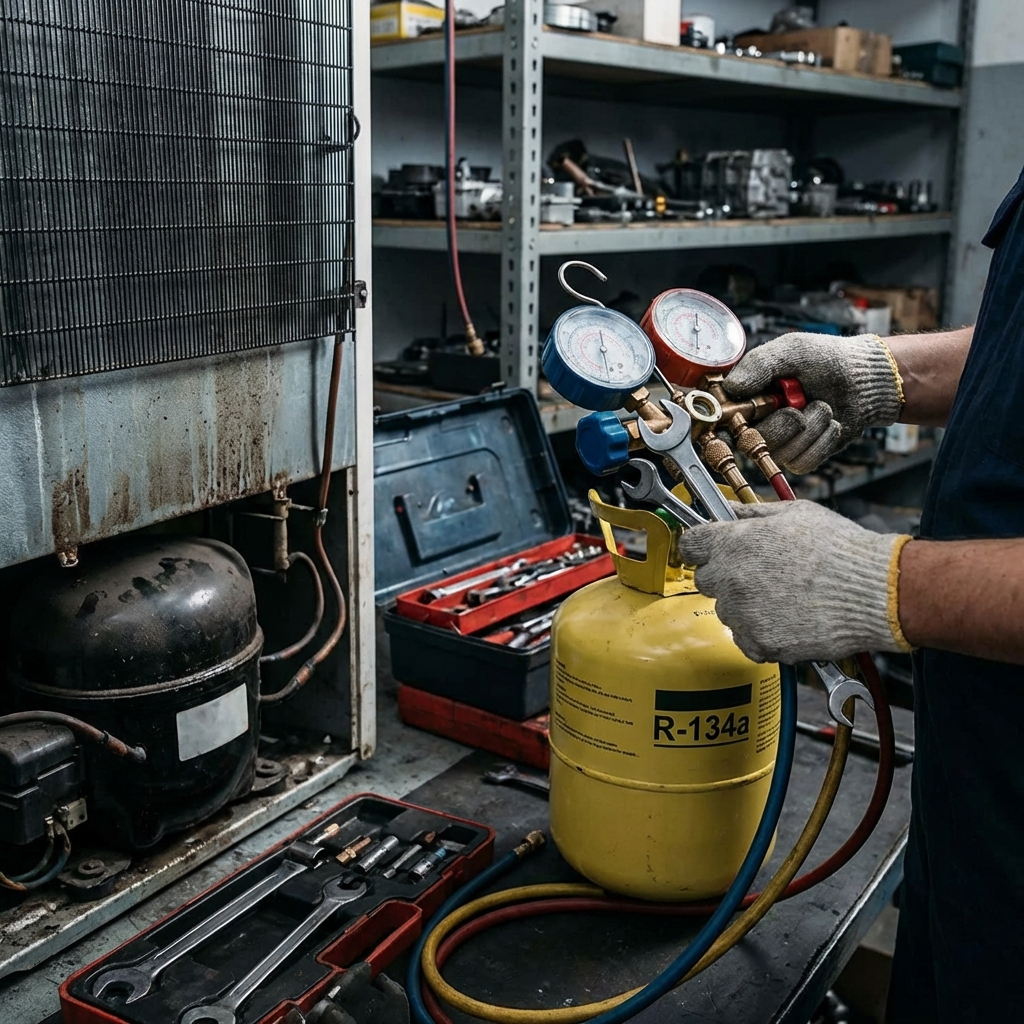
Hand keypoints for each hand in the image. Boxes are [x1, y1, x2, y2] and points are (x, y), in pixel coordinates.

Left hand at [675, 500, 912, 663]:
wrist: (874, 591)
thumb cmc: (839, 549)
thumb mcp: (793, 513)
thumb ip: (750, 512)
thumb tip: (725, 509)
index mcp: (735, 543)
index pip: (691, 545)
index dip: (702, 546)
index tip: (710, 549)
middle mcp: (732, 579)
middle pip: (706, 580)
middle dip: (726, 575)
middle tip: (760, 573)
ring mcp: (744, 614)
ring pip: (726, 611)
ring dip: (744, 606)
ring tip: (782, 596)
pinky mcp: (760, 642)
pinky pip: (745, 639)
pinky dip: (760, 633)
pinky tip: (787, 618)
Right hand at [723, 333, 903, 472]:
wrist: (864, 380)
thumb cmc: (826, 360)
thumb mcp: (791, 350)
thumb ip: (759, 364)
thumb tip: (731, 387)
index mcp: (747, 396)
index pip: (720, 418)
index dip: (724, 423)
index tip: (740, 418)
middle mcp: (758, 422)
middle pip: (750, 441)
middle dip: (783, 422)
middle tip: (800, 404)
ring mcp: (779, 442)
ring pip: (780, 452)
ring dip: (810, 428)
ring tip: (822, 407)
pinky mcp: (800, 457)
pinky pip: (802, 462)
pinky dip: (822, 441)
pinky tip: (829, 424)